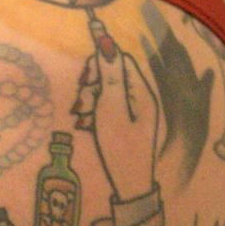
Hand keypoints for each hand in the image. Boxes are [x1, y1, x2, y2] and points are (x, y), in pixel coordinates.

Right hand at [86, 45, 159, 201]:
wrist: (129, 183)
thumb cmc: (120, 147)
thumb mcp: (111, 109)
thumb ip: (109, 76)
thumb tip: (107, 42)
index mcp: (141, 91)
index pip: (119, 59)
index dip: (99, 63)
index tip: (85, 80)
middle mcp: (140, 97)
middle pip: (110, 73)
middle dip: (91, 84)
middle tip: (82, 106)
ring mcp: (133, 110)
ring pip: (104, 91)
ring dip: (89, 100)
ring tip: (83, 120)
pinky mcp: (124, 122)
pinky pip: (105, 108)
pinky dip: (93, 113)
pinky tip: (86, 127)